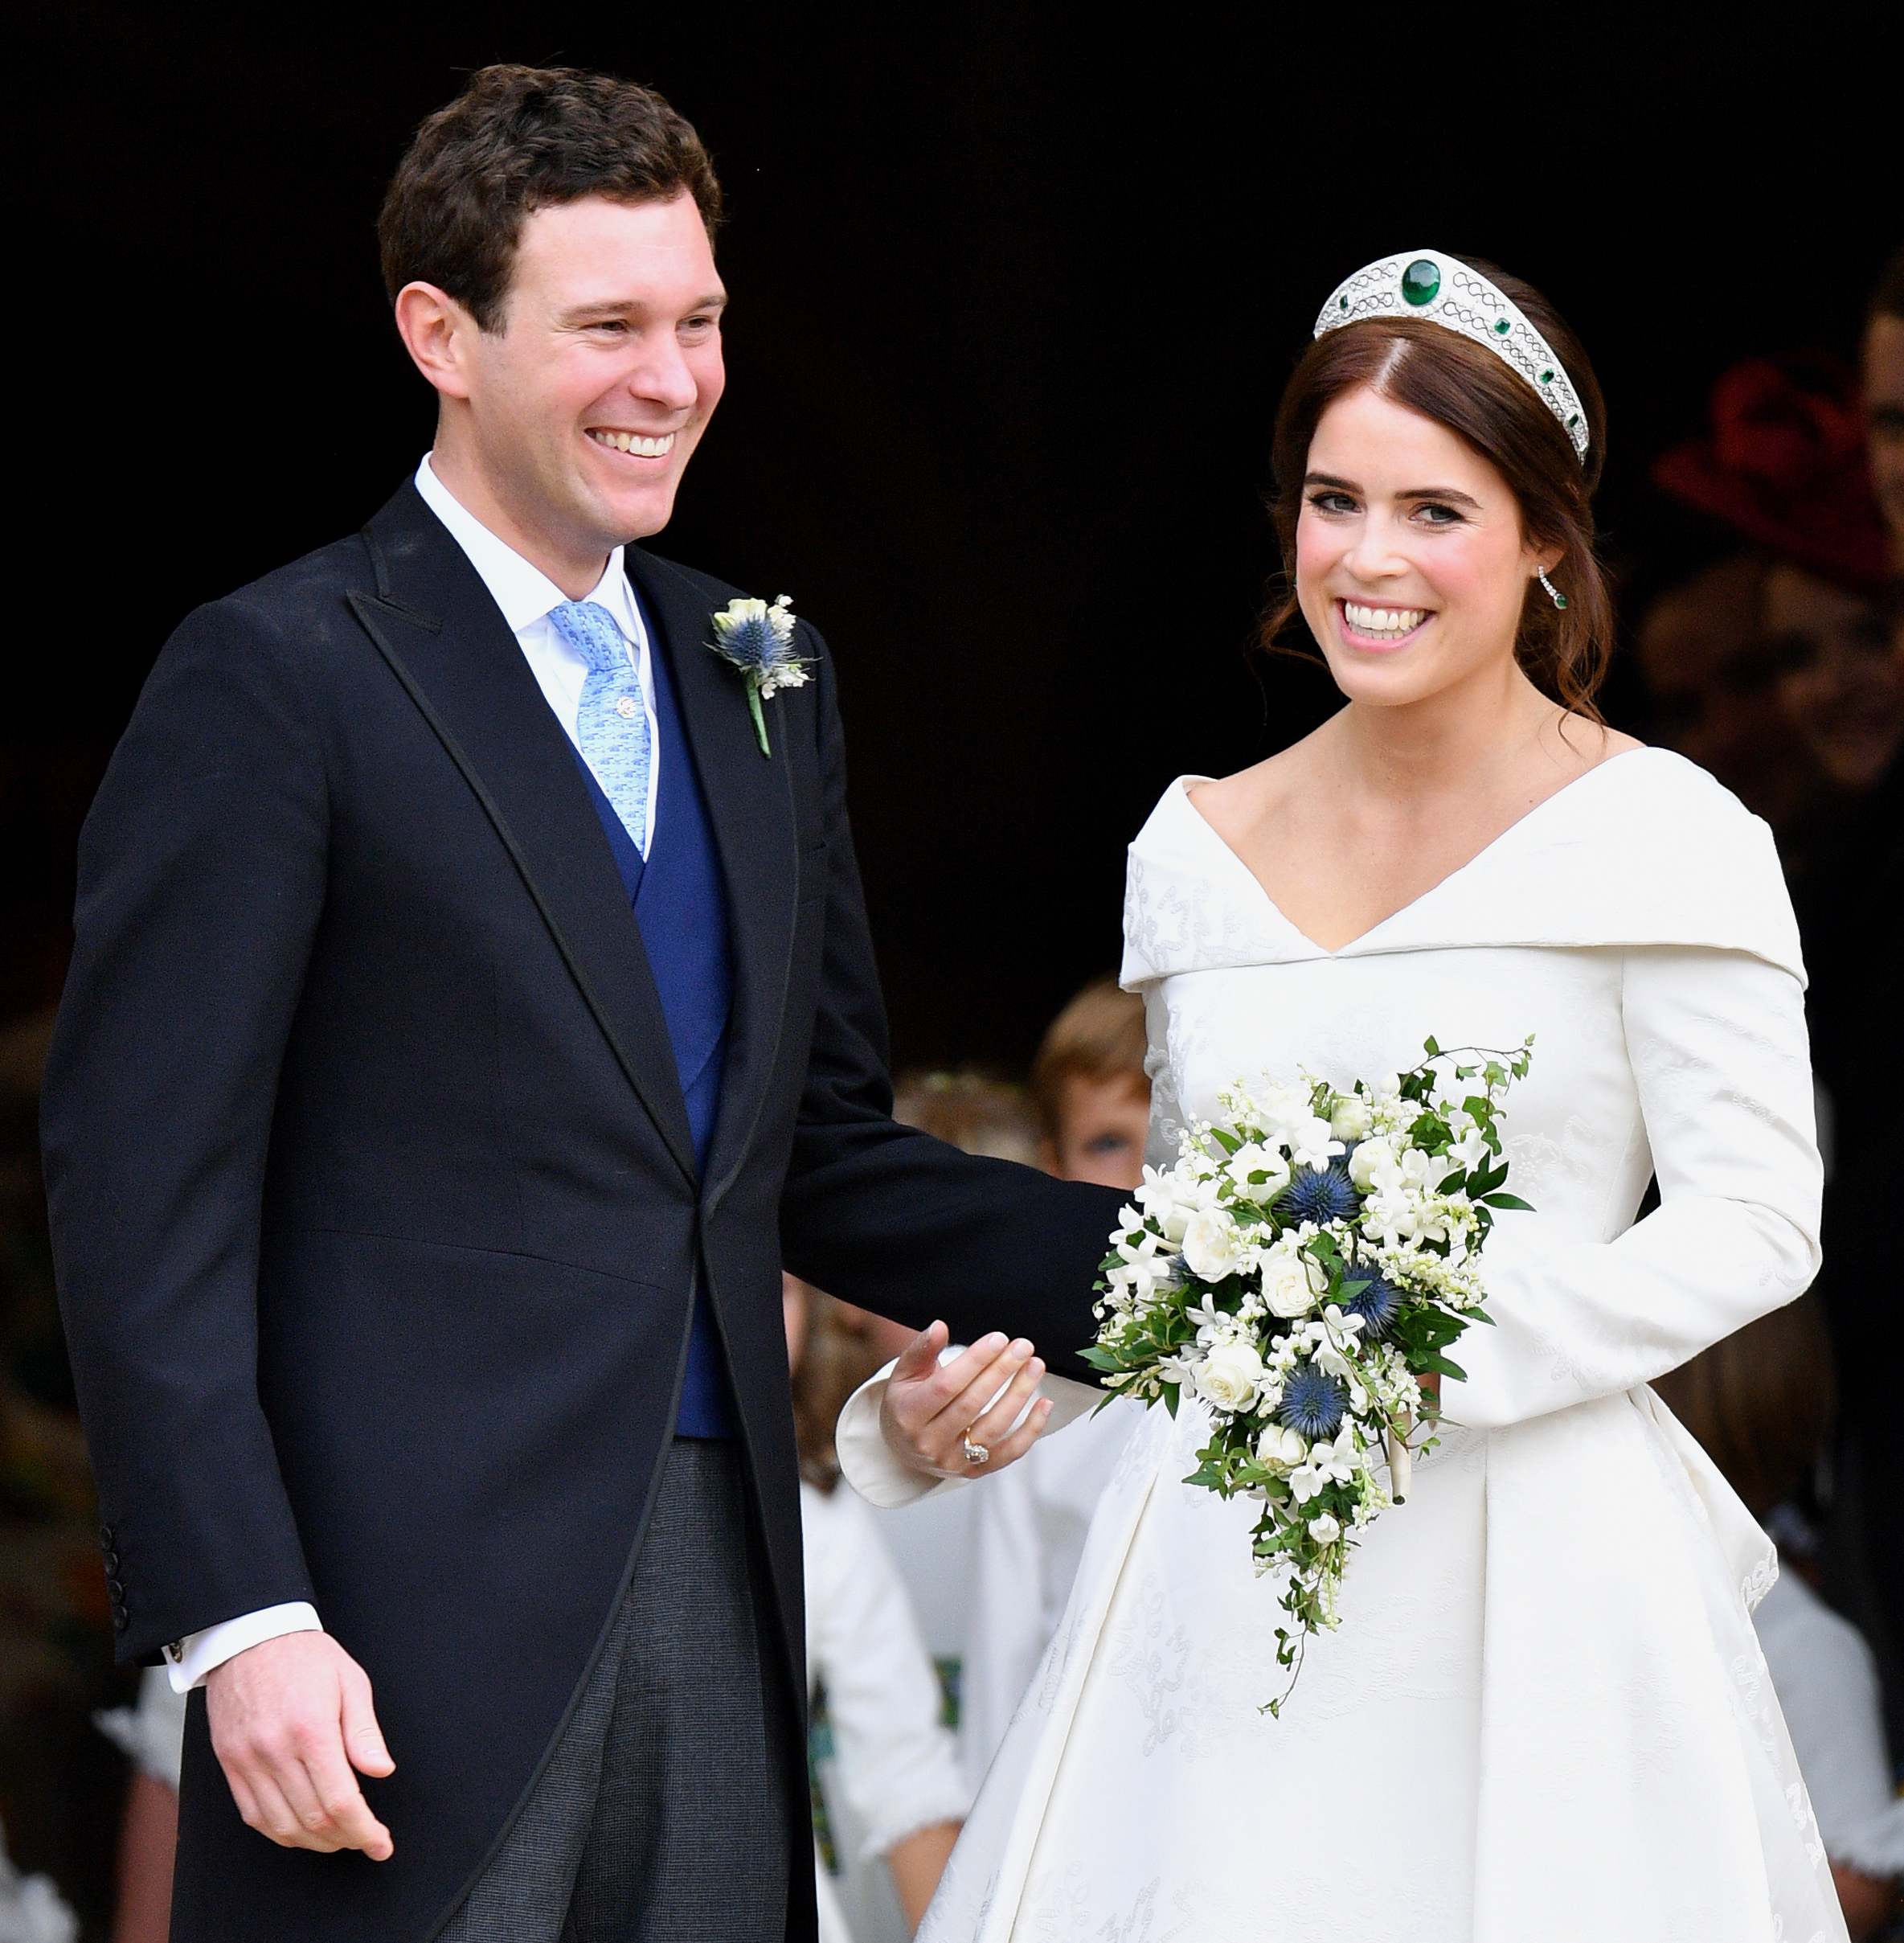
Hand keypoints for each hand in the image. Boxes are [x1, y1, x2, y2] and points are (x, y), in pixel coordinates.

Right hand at [206, 1632, 395, 1858]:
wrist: (250, 1636)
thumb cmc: (305, 1655)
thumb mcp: (350, 1681)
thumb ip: (364, 1731)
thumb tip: (381, 1771)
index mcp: (312, 1728)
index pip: (341, 1800)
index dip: (364, 1830)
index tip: (380, 1843)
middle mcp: (276, 1750)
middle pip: (313, 1819)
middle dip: (346, 1839)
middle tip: (366, 1839)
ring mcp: (248, 1760)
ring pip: (281, 1826)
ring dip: (314, 1842)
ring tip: (339, 1837)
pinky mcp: (230, 1764)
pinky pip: (253, 1815)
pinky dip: (280, 1831)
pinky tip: (301, 1829)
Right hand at [879, 1322, 1052, 1480]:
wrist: (903, 1449)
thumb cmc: (906, 1404)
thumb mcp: (904, 1374)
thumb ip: (921, 1349)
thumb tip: (939, 1327)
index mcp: (909, 1414)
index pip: (946, 1386)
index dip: (975, 1362)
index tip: (998, 1339)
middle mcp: (929, 1442)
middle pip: (972, 1404)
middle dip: (1001, 1372)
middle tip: (1022, 1347)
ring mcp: (953, 1460)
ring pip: (993, 1427)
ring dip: (1018, 1395)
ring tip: (1034, 1366)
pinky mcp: (974, 1471)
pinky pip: (1009, 1453)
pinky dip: (1030, 1430)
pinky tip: (1044, 1404)